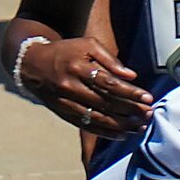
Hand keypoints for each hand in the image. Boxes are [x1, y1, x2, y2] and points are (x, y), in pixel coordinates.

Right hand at [16, 34, 151, 135]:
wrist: (31, 65)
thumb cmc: (65, 52)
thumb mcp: (86, 45)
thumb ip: (109, 58)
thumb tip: (131, 76)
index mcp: (78, 68)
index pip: (108, 83)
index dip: (129, 92)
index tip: (147, 97)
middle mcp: (70, 87)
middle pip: (105, 103)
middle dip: (130, 110)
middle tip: (149, 114)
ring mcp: (66, 103)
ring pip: (97, 118)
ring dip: (121, 125)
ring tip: (140, 126)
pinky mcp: (64, 114)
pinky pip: (87, 126)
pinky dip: (106, 132)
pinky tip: (122, 134)